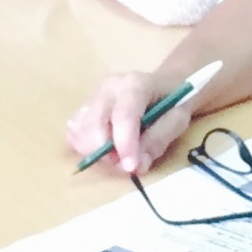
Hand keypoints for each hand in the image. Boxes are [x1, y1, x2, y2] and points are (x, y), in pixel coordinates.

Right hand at [66, 70, 197, 174]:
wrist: (164, 85)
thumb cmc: (173, 102)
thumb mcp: (177, 120)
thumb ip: (158, 140)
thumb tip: (137, 166)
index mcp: (135, 84)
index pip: (123, 115)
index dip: (125, 144)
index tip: (130, 167)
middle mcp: (109, 87)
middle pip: (95, 124)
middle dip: (109, 152)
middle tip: (128, 163)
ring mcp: (93, 95)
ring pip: (80, 131)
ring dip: (97, 152)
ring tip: (119, 153)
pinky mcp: (85, 107)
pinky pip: (75, 132)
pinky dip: (86, 146)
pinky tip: (105, 146)